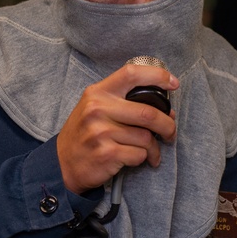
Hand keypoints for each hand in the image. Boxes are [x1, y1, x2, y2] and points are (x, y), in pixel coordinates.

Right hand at [57, 63, 178, 193]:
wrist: (63, 163)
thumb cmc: (86, 133)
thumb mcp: (96, 108)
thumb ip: (124, 102)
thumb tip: (166, 108)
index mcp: (98, 92)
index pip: (132, 74)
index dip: (157, 76)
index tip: (174, 83)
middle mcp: (98, 109)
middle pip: (148, 112)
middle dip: (167, 125)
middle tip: (170, 132)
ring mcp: (101, 132)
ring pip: (146, 137)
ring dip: (154, 147)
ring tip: (151, 152)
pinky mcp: (106, 153)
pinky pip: (139, 154)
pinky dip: (143, 158)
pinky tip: (135, 158)